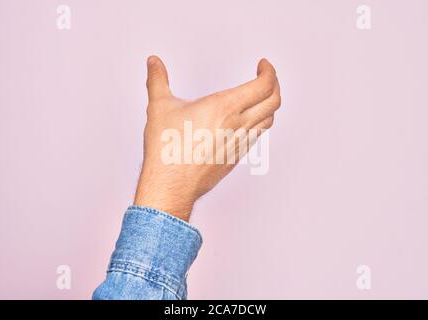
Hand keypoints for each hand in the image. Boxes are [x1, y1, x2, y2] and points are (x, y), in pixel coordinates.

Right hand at [134, 56, 280, 220]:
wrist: (171, 185)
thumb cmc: (167, 149)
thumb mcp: (159, 107)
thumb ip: (158, 79)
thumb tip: (153, 62)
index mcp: (224, 107)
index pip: (264, 85)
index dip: (269, 71)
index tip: (263, 65)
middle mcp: (238, 125)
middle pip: (274, 101)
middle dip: (274, 84)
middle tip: (265, 76)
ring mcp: (239, 143)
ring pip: (269, 119)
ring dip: (269, 104)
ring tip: (260, 95)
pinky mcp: (236, 156)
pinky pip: (258, 135)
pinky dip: (260, 121)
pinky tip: (249, 119)